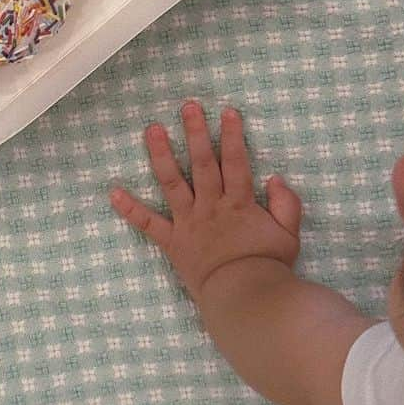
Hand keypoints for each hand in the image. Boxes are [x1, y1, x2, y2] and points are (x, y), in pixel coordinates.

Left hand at [109, 100, 301, 306]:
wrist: (243, 297)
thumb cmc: (268, 267)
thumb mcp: (289, 235)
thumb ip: (287, 204)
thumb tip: (275, 177)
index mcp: (239, 203)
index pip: (236, 161)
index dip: (232, 135)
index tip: (227, 111)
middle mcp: (211, 206)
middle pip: (202, 163)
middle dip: (195, 132)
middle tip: (187, 106)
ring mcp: (189, 222)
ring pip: (172, 183)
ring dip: (161, 154)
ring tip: (151, 129)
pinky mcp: (173, 242)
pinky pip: (148, 225)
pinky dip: (131, 209)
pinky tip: (114, 193)